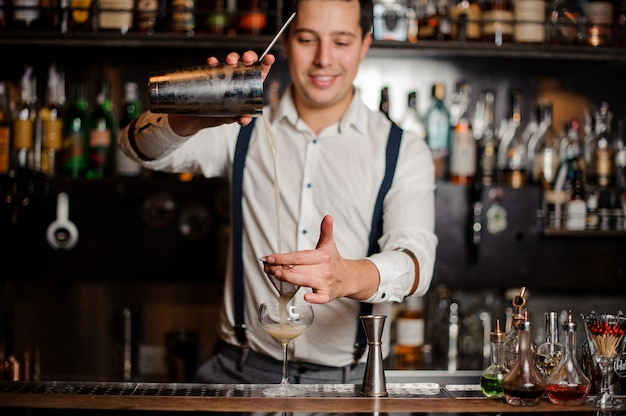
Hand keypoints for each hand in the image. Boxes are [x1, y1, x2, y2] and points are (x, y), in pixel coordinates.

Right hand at [209, 50, 275, 125]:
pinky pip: (214, 65)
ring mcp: (227, 74)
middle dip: (249, 57)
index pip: (261, 72)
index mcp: (250, 86)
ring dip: (233, 57)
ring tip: (230, 62)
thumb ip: (240, 119)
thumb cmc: (222, 115)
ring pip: (233, 60)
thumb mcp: (234, 118)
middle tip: (246, 60)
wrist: (202, 117)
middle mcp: (240, 78)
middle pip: (248, 62)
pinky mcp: (214, 74)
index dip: (266, 63)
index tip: (269, 58)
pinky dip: (214, 62)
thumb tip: (244, 119)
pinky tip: (212, 62)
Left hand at [262, 215, 379, 303]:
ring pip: (306, 281)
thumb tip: (327, 217)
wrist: (349, 278)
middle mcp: (324, 269)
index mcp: (323, 256)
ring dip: (290, 278)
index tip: (271, 257)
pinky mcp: (327, 295)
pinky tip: (306, 297)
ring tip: (277, 275)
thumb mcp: (329, 244)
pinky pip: (321, 298)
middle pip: (300, 268)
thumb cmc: (334, 261)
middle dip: (282, 268)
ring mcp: (325, 283)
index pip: (300, 256)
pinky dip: (314, 298)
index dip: (284, 257)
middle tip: (268, 267)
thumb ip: (326, 231)